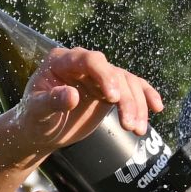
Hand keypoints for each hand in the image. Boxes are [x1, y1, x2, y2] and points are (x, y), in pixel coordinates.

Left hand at [15, 48, 162, 151]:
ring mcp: (98, 77)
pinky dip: (146, 97)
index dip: (104, 75)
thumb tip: (71, 95)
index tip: (112, 98)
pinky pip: (134, 88)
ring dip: (137, 106)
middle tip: (128, 124)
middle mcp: (82, 64)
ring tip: (137, 130)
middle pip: (113, 73)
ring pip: (127, 83)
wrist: (40, 131)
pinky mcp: (110, 90)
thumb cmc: (33, 119)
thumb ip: (51, 102)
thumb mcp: (37, 112)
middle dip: (125, 99)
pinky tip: (157, 108)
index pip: (89, 60)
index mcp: (61, 61)